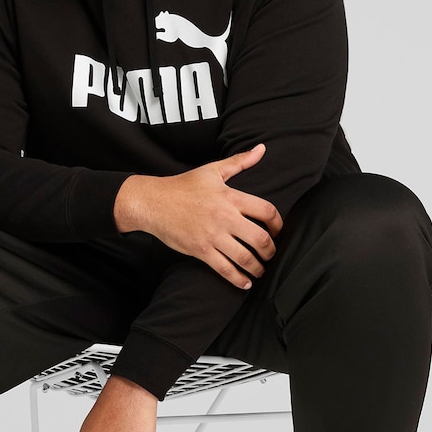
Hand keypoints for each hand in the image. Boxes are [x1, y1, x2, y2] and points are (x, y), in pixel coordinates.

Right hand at [113, 144, 282, 288]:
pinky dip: (238, 279)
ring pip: (245, 258)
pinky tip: (245, 283)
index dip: (279, 224)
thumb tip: (262, 149)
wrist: (153, 202)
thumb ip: (240, 161)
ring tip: (260, 270)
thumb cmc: (183, 186)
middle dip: (271, 251)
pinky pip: (224, 269)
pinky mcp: (201, 250)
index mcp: (231, 197)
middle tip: (271, 255)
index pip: (267, 211)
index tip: (279, 231)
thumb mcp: (213, 170)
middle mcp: (225, 217)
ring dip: (258, 268)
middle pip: (260, 239)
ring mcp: (213, 236)